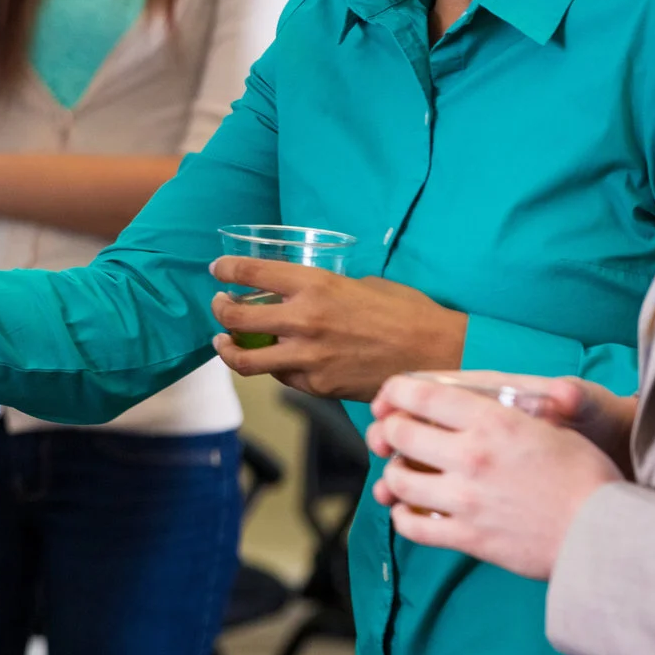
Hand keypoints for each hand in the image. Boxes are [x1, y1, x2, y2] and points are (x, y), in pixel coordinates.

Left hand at [209, 259, 465, 400]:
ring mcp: (307, 356)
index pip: (252, 272)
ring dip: (227, 347)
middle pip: (235, 315)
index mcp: (315, 285)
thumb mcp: (363, 284)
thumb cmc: (407, 313)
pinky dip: (272, 366)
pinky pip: (280, 376)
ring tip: (223, 341)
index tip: (217, 269)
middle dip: (220, 308)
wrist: (436, 355)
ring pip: (244, 358)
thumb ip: (325, 289)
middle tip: (219, 305)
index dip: (226, 269)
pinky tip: (273, 359)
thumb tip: (302, 293)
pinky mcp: (316, 384)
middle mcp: (304, 319)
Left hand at [365, 371, 620, 578]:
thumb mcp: (556, 428)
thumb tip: (487, 406)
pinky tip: (409, 512)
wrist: (608, 534)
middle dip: (390, 432)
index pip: (421, 395)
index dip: (395, 393)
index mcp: (494, 422)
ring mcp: (466, 499)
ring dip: (394, 476)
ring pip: (398, 481)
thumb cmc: (589, 478)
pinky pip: (412, 527)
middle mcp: (472, 456)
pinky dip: (402, 517)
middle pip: (399, 434)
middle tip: (393, 437)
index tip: (392, 398)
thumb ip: (512, 416)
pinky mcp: (469, 537)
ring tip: (403, 475)